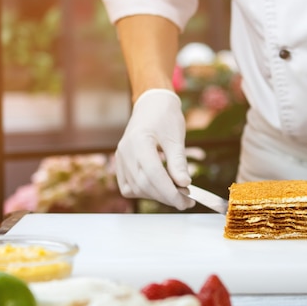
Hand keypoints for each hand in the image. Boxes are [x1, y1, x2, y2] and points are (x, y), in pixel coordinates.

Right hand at [115, 89, 194, 209]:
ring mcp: (120, 158)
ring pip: (136, 189)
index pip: (153, 175)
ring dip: (156, 196)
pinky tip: (159, 190)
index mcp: (138, 142)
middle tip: (186, 201)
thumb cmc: (165, 116)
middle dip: (166, 197)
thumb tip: (184, 184)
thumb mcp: (176, 137)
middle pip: (144, 185)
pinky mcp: (121, 163)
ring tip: (176, 194)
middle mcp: (125, 152)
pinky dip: (143, 192)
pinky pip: (128, 186)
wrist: (151, 104)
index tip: (186, 201)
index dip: (170, 192)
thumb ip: (178, 162)